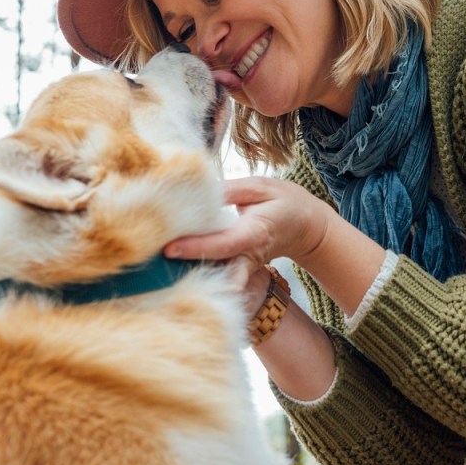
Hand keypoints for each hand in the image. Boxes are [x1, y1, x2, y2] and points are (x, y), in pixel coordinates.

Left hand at [164, 176, 328, 269]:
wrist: (307, 228)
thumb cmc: (284, 202)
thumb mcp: (262, 186)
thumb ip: (231, 190)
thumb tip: (200, 190)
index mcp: (255, 232)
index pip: (222, 243)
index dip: (196, 247)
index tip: (169, 248)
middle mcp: (249, 255)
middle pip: (217, 270)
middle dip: (191, 271)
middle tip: (158, 265)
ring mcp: (244, 266)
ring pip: (218, 278)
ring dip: (194, 277)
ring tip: (161, 270)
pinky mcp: (239, 269)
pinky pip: (219, 274)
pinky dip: (200, 273)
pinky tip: (175, 269)